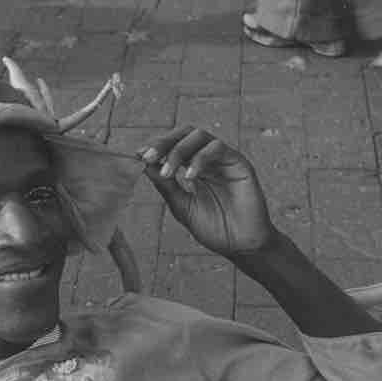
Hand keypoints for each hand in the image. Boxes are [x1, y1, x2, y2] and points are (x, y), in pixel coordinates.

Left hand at [141, 126, 275, 258]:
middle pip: (183, 134)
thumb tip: (145, 164)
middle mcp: (209, 159)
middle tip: (149, 156)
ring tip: (169, 171)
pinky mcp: (239, 163)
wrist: (242, 247)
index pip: (173, 145)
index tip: (139, 156)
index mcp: (195, 167)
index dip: (156, 147)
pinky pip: (217, 148)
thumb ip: (166, 186)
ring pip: (199, 136)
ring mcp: (224, 160)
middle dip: (163, 142)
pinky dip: (200, 158)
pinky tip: (190, 177)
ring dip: (179, 149)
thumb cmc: (216, 230)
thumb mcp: (182, 207)